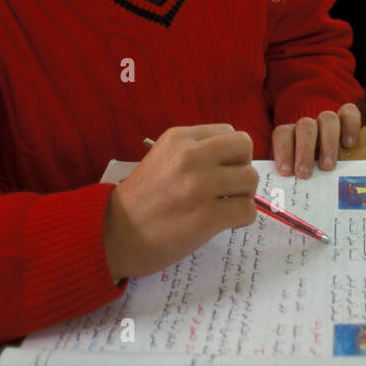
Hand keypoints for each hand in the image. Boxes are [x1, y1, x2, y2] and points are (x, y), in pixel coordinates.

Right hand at [104, 124, 257, 280]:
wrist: (115, 233)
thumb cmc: (140, 199)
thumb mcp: (163, 157)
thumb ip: (195, 151)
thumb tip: (234, 159)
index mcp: (179, 138)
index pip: (230, 132)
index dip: (231, 154)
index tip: (220, 171)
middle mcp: (191, 156)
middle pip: (245, 148)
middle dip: (242, 168)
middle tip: (229, 188)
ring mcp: (200, 186)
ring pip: (250, 179)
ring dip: (243, 196)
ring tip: (226, 207)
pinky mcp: (207, 216)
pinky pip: (247, 210)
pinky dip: (243, 219)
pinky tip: (226, 223)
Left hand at [272, 103, 360, 177]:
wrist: (328, 167)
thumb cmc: (306, 175)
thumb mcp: (295, 177)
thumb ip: (289, 179)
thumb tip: (277, 198)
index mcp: (290, 136)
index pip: (283, 134)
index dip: (282, 151)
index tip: (286, 172)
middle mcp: (308, 127)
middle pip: (305, 126)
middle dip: (304, 150)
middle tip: (304, 173)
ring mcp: (327, 122)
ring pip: (328, 118)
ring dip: (328, 142)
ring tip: (328, 166)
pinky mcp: (346, 120)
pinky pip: (349, 113)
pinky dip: (350, 126)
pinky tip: (348, 144)